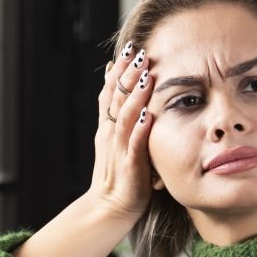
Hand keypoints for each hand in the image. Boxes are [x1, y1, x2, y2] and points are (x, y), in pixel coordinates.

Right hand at [86, 41, 157, 220]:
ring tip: (145, 76)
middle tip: (138, 52)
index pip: (111, 92)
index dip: (119, 70)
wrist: (109, 208)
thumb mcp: (114, 139)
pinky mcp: (129, 166)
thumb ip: (115, 111)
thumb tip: (113, 77)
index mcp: (108, 127)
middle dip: (127, 75)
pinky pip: (134, 146)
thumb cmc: (118, 174)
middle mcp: (110, 134)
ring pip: (125, 118)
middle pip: (117, 98)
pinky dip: (140, 130)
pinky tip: (148, 116)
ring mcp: (119, 149)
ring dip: (135, 96)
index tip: (130, 48)